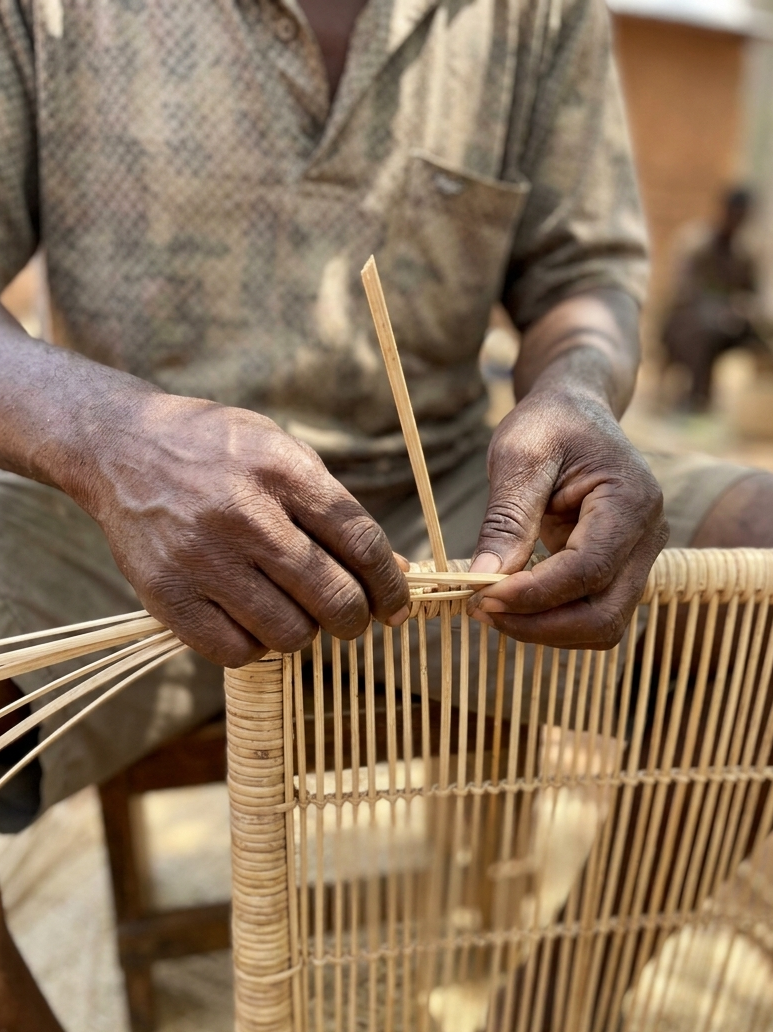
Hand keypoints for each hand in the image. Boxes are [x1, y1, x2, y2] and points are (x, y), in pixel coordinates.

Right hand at [81, 394, 409, 665]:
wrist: (120, 446)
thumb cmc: (218, 451)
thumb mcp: (281, 453)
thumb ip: (336, 511)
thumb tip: (397, 572)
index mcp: (282, 470)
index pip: (360, 542)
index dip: (390, 583)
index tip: (398, 605)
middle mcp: (244, 514)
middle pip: (332, 595)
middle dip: (355, 618)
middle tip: (351, 618)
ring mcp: (201, 557)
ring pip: (289, 633)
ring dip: (304, 631)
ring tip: (292, 610)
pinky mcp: (166, 594)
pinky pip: (235, 652)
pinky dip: (255, 646)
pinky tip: (250, 619)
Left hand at [468, 390, 667, 649]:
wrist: (577, 413)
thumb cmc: (549, 424)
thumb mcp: (519, 455)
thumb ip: (507, 516)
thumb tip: (485, 576)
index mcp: (632, 500)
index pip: (588, 569)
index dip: (535, 594)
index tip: (482, 598)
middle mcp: (649, 537)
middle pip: (605, 614)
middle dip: (540, 624)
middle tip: (480, 611)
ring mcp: (640, 558)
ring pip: (602, 625)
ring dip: (544, 629)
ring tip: (490, 609)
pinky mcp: (620, 571)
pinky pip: (592, 614)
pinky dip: (551, 620)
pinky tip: (511, 603)